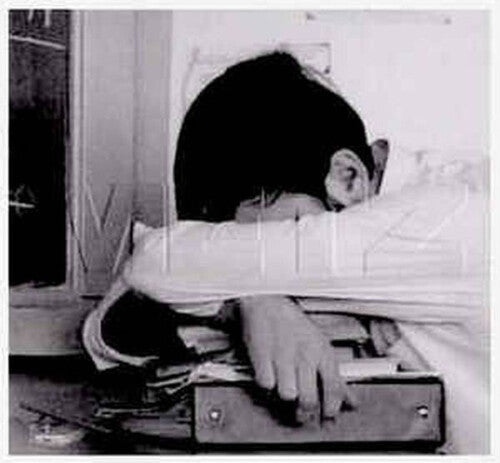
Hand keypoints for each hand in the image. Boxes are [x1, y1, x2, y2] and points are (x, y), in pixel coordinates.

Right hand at [238, 295, 354, 422]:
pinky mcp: (262, 357)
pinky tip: (270, 375)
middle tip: (303, 412)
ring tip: (285, 386)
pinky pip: (266, 385)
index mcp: (322, 351)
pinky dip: (267, 384)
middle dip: (306, 411)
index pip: (334, 389)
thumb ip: (336, 376)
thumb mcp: (321, 345)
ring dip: (285, 395)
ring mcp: (283, 356)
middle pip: (309, 398)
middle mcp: (305, 355)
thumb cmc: (294, 324)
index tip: (328, 414)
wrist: (267, 303)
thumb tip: (350, 400)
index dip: (331, 407)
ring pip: (288, 395)